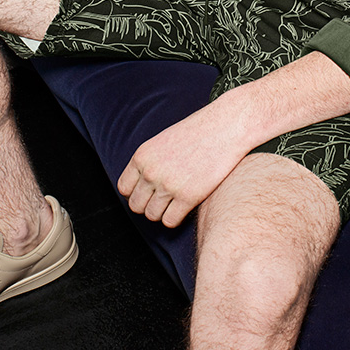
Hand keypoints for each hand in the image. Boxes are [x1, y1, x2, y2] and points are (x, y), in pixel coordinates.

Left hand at [117, 101, 251, 228]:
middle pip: (136, 205)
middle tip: (164, 198)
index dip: (136, 193)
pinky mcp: (188, 197)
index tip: (149, 192)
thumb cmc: (198, 132)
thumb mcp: (163, 141)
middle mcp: (151, 172)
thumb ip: (149, 162)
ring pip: (152, 215)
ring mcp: (168, 185)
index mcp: (142, 156)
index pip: (124, 188)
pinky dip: (176, 218)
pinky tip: (185, 206)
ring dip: (163, 212)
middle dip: (149, 204)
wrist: (225, 127)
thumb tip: (142, 184)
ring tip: (176, 201)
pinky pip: (170, 221)